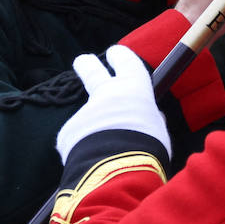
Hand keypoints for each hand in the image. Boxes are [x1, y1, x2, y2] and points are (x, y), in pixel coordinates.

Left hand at [56, 45, 170, 162]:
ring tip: (106, 153)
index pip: (126, 62)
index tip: (115, 52)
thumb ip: (148, 120)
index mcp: (133, 89)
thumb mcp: (157, 131)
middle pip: (90, 70)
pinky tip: (93, 163)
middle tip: (83, 61)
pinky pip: (77, 140)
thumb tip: (146, 118)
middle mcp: (105, 94)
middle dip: (86, 64)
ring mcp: (84, 112)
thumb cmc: (147, 149)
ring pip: (87, 116)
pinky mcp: (67, 133)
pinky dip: (84, 149)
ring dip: (93, 127)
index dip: (120, 56)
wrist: (117, 171)